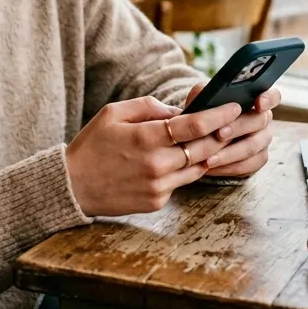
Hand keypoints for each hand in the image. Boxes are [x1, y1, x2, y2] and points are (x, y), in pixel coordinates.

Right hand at [66, 95, 242, 216]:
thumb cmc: (92, 145)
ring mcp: (158, 187)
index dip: (218, 115)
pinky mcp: (157, 201)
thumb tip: (180, 111)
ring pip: (198, 168)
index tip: (234, 107)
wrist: (73, 186)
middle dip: (222, 134)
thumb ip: (149, 107)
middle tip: (233, 123)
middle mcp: (156, 165)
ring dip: (208, 153)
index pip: (194, 126)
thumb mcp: (114, 113)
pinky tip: (181, 160)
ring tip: (213, 139)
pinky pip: (181, 182)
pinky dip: (185, 169)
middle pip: (204, 148)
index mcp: (146, 138)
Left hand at [181, 84, 279, 177]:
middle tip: (219, 134)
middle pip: (259, 121)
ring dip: (230, 153)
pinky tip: (212, 167)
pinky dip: (228, 167)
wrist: (198, 138)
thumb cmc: (203, 114)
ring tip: (209, 158)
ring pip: (253, 147)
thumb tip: (208, 93)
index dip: (269, 99)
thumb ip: (204, 92)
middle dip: (238, 127)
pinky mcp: (257, 160)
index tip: (259, 104)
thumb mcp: (200, 100)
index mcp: (255, 99)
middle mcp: (263, 119)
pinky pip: (248, 165)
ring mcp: (262, 140)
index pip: (272, 96)